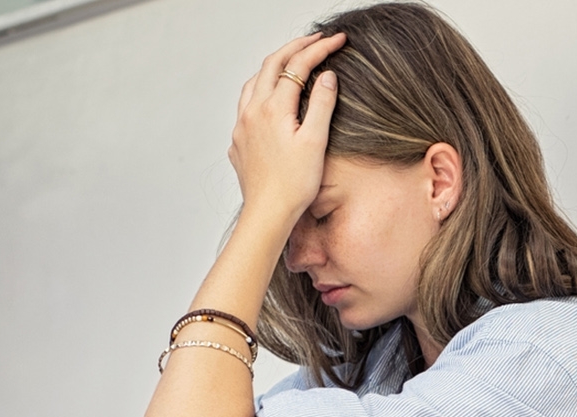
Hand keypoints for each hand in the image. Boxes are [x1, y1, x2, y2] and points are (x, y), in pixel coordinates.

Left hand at [228, 31, 345, 224]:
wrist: (268, 214)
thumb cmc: (294, 184)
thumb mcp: (316, 141)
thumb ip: (321, 103)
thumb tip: (326, 75)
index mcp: (274, 108)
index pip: (297, 65)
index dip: (319, 49)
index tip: (337, 41)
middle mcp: (253, 111)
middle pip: (271, 64)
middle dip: (295, 48)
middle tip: (317, 40)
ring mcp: (242, 126)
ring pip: (254, 82)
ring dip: (274, 66)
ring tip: (292, 63)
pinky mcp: (238, 141)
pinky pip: (246, 104)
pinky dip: (261, 90)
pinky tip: (271, 99)